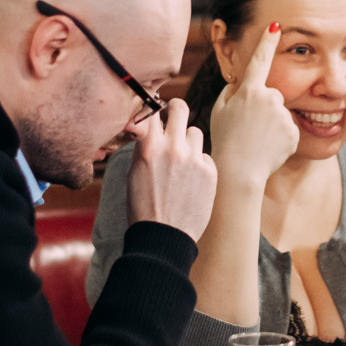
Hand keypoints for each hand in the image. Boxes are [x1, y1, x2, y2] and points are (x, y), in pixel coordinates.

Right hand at [128, 98, 217, 239]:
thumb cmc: (143, 207)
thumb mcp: (134, 174)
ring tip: (181, 160)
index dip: (153, 108)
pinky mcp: (210, 172)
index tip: (155, 112)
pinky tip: (191, 180)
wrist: (165, 237)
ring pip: (196, 132)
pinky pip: (205, 155)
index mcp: (149, 148)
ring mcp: (194, 159)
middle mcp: (173, 148)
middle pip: (180, 108)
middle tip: (175, 115)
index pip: (152, 110)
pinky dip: (199, 163)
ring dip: (188, 141)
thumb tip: (149, 127)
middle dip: (176, 110)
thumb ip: (144, 148)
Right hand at [210, 23, 299, 186]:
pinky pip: (288, 129)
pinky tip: (268, 147)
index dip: (267, 41)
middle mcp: (269, 99)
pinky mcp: (294, 132)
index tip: (276, 25)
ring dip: (272, 122)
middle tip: (249, 126)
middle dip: (264, 106)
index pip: (259, 60)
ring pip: (280, 112)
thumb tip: (243, 82)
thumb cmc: (225, 139)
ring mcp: (283, 116)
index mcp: (248, 91)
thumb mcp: (220, 110)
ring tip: (257, 139)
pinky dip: (280, 137)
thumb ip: (232, 91)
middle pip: (272, 94)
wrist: (239, 171)